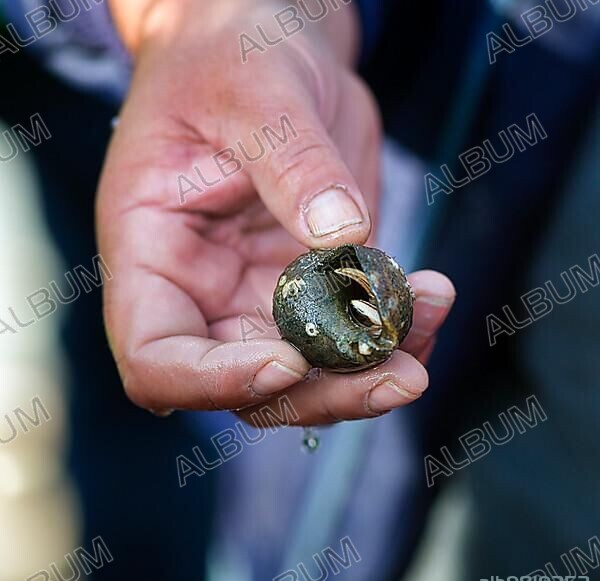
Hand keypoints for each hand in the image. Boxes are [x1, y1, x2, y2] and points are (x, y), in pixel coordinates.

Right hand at [98, 0, 454, 425]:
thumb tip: (344, 233)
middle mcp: (203, 294)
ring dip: (375, 365)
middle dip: (327, 393)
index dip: (215, 383)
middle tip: (403, 376)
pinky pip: (353, 332)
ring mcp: (261, 296)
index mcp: (152, 256)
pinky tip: (430, 293)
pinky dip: (397, 327)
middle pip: (250, 388)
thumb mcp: (250, 91)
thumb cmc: (228, 57)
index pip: (158, 359)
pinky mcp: (315, 283)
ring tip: (430, 308)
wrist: (268, 49)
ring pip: (312, 374)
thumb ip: (292, 163)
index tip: (291, 362)